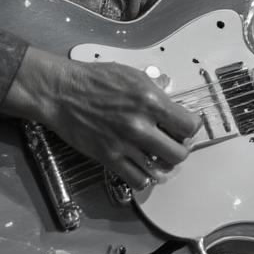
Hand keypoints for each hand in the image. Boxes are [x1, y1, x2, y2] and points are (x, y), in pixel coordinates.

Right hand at [2, 46, 201, 189]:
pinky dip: (144, 176)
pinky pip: (138, 179)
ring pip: (160, 170)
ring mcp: (125, 145)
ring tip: (158, 155)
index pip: (189, 126)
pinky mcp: (109, 158)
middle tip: (174, 142)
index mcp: (151, 101)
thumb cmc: (95, 80)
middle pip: (179, 153)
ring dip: (163, 164)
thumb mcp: (132, 75)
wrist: (62, 93)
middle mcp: (141, 125)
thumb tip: (169, 92)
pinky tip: (141, 165)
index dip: (191, 128)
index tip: (186, 127)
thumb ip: (155, 87)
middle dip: (181, 149)